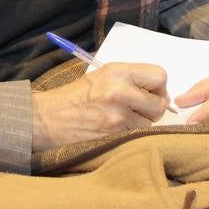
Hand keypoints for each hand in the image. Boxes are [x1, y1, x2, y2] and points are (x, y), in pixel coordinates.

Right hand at [30, 62, 169, 150]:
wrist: (47, 118)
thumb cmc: (76, 96)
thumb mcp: (103, 76)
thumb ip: (131, 79)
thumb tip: (158, 90)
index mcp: (118, 72)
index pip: (160, 76)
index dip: (159, 87)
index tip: (151, 92)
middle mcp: (120, 91)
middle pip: (160, 103)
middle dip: (154, 108)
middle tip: (139, 109)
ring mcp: (117, 116)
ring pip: (149, 124)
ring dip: (141, 124)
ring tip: (121, 119)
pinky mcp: (113, 135)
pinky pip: (136, 136)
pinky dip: (130, 134)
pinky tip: (115, 129)